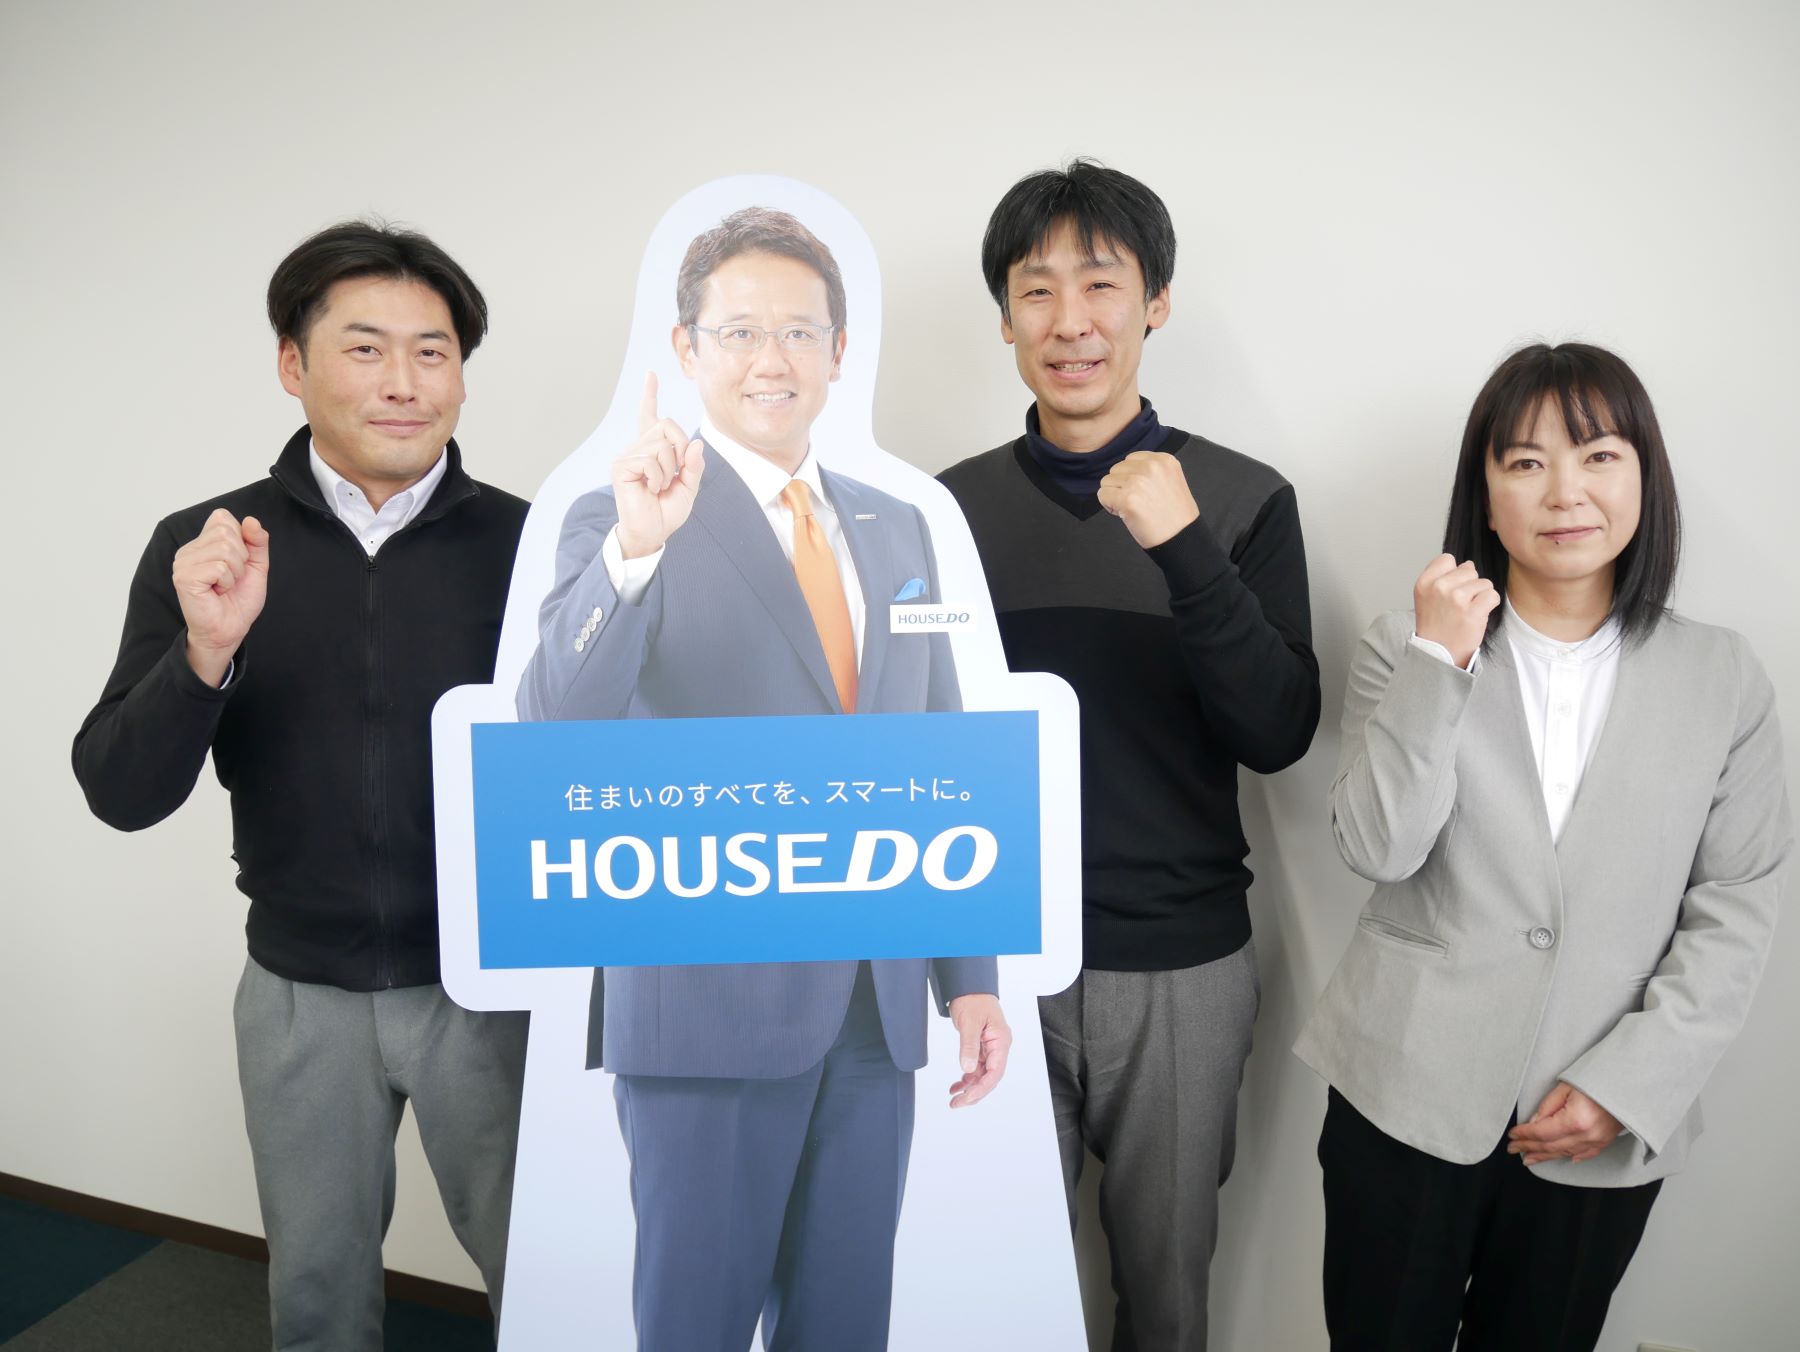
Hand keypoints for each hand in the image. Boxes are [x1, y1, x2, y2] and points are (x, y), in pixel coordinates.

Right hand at [172, 509, 269, 685]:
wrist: (231, 629)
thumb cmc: (239, 599)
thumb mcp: (256, 565)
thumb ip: (257, 541)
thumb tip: (251, 520)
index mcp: (202, 543)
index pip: (222, 517)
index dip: (241, 538)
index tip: (238, 561)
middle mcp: (189, 549)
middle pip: (225, 530)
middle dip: (241, 557)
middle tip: (232, 577)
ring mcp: (183, 563)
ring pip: (225, 549)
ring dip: (235, 572)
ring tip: (225, 585)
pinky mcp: (184, 577)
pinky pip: (219, 567)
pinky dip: (227, 581)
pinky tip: (217, 591)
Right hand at [612, 371, 704, 558]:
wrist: (652, 534)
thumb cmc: (667, 511)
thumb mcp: (689, 487)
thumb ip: (694, 465)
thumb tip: (696, 443)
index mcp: (653, 451)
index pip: (650, 417)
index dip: (650, 395)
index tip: (650, 375)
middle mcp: (638, 448)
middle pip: (668, 425)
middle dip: (682, 450)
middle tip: (676, 474)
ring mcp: (628, 456)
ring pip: (662, 445)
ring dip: (669, 470)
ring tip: (659, 487)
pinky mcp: (621, 466)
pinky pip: (651, 460)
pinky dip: (658, 478)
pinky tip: (650, 490)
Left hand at [945, 994, 1009, 1108]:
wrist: (969, 987)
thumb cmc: (973, 1000)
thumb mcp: (969, 1022)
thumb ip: (969, 1046)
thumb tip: (967, 1069)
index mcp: (1001, 1041)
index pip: (995, 1072)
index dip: (981, 1088)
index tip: (966, 1098)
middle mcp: (998, 1048)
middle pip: (990, 1078)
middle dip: (974, 1093)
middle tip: (956, 1104)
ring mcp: (990, 1049)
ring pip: (982, 1075)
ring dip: (969, 1088)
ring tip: (954, 1099)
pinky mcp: (981, 1048)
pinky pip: (976, 1068)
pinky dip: (966, 1078)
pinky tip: (955, 1086)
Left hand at [1095, 451, 1199, 548]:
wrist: (1181, 537)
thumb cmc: (1175, 515)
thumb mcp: (1170, 480)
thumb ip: (1149, 470)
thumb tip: (1123, 470)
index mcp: (1163, 460)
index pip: (1130, 459)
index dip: (1132, 477)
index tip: (1143, 492)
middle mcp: (1151, 467)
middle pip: (1116, 469)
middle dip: (1122, 486)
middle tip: (1139, 502)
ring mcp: (1138, 482)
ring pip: (1107, 482)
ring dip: (1115, 496)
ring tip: (1134, 508)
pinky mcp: (1127, 499)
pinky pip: (1102, 495)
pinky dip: (1109, 506)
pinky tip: (1126, 514)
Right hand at [1413, 553, 1498, 668]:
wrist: (1438, 654)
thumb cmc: (1435, 625)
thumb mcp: (1428, 597)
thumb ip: (1443, 577)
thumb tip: (1468, 565)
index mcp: (1425, 582)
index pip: (1447, 559)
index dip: (1454, 573)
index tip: (1450, 589)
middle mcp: (1439, 588)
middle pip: (1469, 570)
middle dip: (1470, 585)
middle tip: (1459, 605)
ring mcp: (1456, 599)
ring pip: (1484, 583)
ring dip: (1481, 596)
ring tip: (1468, 611)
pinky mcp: (1473, 612)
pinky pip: (1492, 595)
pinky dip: (1490, 605)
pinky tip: (1478, 615)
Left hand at [1506, 1082, 1622, 1164]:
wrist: (1628, 1085)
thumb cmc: (1597, 1080)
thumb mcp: (1565, 1088)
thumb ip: (1547, 1107)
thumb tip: (1532, 1124)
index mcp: (1575, 1120)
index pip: (1542, 1133)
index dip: (1524, 1135)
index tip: (1512, 1135)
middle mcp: (1586, 1135)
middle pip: (1550, 1146)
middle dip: (1529, 1147)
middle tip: (1513, 1149)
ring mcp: (1597, 1141)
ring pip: (1564, 1153)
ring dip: (1544, 1155)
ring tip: (1528, 1157)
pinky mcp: (1604, 1142)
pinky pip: (1583, 1154)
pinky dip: (1568, 1156)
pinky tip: (1558, 1158)